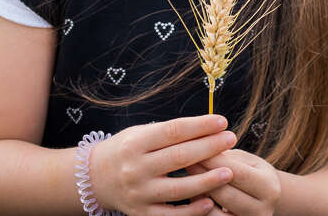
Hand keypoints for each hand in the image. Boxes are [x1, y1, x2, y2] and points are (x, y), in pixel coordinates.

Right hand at [90, 115, 238, 214]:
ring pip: (178, 188)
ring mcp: (138, 193)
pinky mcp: (141, 213)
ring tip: (229, 171)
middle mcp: (135, 168)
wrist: (96, 178)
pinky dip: (191, 210)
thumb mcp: (141, 134)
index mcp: (136, 143)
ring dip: (207, 180)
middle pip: (179, 157)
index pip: (173, 131)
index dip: (200, 125)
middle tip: (231, 139)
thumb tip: (209, 127)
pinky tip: (210, 201)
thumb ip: (170, 133)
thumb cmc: (127, 150)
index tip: (222, 121)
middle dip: (209, 147)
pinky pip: (171, 215)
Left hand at [185, 148, 280, 215]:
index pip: (238, 173)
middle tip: (185, 162)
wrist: (261, 199)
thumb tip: (201, 146)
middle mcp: (263, 211)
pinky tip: (193, 193)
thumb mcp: (245, 161)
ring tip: (187, 178)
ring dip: (198, 194)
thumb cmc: (250, 172)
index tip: (195, 147)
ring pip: (215, 212)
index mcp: (270, 187)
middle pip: (226, 194)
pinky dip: (199, 208)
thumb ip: (227, 157)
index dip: (215, 161)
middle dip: (203, 176)